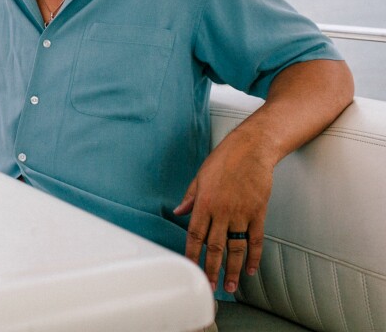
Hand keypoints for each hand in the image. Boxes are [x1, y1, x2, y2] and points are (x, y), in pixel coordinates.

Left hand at [173, 132, 274, 293]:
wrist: (251, 149)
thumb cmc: (224, 160)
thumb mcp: (200, 177)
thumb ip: (190, 198)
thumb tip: (178, 211)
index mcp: (204, 202)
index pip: (195, 234)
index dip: (192, 254)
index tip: (190, 268)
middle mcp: (222, 211)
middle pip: (215, 246)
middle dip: (211, 269)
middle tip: (210, 286)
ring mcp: (241, 214)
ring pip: (236, 248)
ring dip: (233, 269)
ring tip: (231, 286)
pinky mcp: (258, 213)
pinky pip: (256, 240)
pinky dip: (254, 257)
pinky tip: (252, 269)